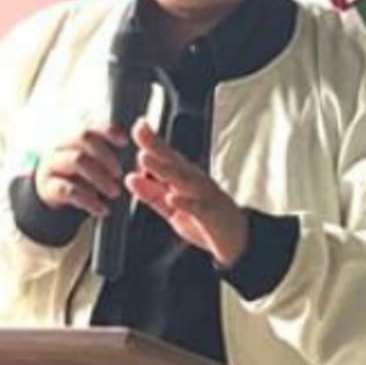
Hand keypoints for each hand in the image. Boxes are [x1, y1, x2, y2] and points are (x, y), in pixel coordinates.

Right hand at [33, 126, 128, 218]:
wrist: (54, 199)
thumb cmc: (83, 178)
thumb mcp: (96, 165)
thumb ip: (117, 159)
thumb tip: (145, 157)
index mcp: (76, 136)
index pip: (92, 123)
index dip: (109, 130)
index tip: (124, 142)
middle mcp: (62, 145)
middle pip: (83, 136)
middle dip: (105, 154)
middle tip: (120, 173)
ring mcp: (52, 164)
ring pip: (76, 160)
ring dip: (99, 176)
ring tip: (114, 192)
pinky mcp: (48, 187)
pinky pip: (68, 190)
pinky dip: (88, 200)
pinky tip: (102, 209)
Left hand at [126, 119, 249, 268]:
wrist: (237, 240)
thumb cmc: (203, 220)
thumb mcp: (171, 208)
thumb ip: (152, 193)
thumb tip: (129, 178)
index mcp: (185, 177)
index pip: (166, 157)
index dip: (152, 141)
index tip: (138, 124)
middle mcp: (194, 182)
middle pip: (173, 162)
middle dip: (156, 146)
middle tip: (140, 131)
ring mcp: (204, 196)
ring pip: (182, 180)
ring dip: (163, 169)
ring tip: (145, 158)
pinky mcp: (211, 215)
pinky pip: (197, 208)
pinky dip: (185, 203)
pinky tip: (172, 198)